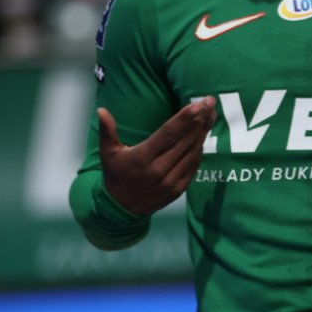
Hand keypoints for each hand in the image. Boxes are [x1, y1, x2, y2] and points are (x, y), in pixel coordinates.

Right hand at [97, 97, 217, 214]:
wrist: (121, 209)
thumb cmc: (115, 175)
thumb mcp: (107, 153)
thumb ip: (107, 131)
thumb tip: (101, 111)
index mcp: (142, 158)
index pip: (167, 134)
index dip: (183, 119)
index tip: (197, 105)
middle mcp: (158, 170)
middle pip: (184, 141)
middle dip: (199, 120)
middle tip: (209, 102)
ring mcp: (170, 181)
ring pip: (192, 152)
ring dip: (202, 133)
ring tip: (210, 115)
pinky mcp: (178, 189)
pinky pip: (193, 166)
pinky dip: (199, 150)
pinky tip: (202, 136)